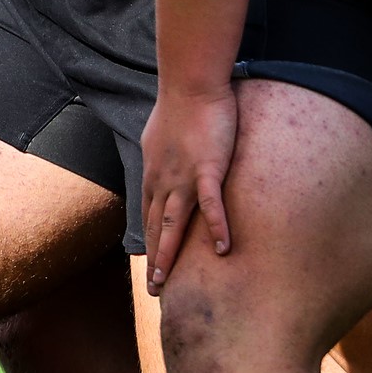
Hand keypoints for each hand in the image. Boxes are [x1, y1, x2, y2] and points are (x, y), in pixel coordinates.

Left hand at [141, 82, 237, 295]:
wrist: (191, 83)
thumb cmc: (181, 103)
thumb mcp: (162, 133)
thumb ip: (164, 152)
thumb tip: (164, 157)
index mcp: (154, 173)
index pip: (149, 215)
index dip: (150, 242)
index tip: (149, 265)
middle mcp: (163, 181)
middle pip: (156, 228)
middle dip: (153, 260)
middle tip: (153, 288)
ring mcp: (184, 178)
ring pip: (173, 225)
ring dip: (168, 256)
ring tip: (167, 283)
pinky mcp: (208, 169)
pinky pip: (212, 205)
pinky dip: (216, 227)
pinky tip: (222, 249)